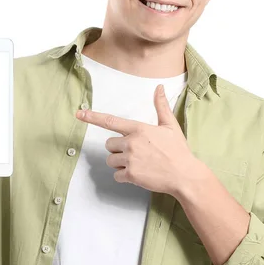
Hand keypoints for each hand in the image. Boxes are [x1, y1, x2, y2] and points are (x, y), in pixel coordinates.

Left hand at [76, 84, 198, 196]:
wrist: (184, 175)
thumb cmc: (178, 150)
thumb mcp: (170, 125)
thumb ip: (161, 106)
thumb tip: (159, 88)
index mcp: (138, 129)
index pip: (111, 121)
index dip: (93, 117)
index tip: (79, 114)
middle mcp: (131, 142)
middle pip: (109, 144)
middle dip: (118, 149)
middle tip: (135, 152)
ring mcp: (130, 159)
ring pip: (111, 160)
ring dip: (120, 163)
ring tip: (138, 163)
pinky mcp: (131, 175)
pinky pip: (116, 175)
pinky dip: (124, 176)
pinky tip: (138, 174)